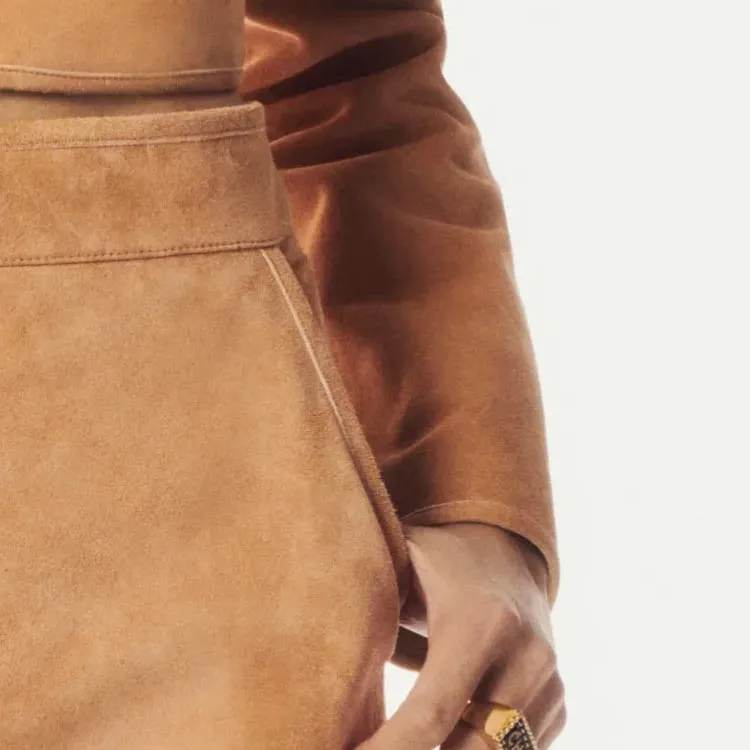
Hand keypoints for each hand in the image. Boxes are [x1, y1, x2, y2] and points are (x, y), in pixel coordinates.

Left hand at [357, 522, 565, 748]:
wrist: (509, 554)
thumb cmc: (441, 560)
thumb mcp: (403, 560)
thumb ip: (364, 588)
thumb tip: (296, 622)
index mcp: (481, 621)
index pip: (433, 712)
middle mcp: (527, 656)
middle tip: (368, 748)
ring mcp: (550, 684)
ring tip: (400, 734)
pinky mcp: (558, 704)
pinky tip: (448, 732)